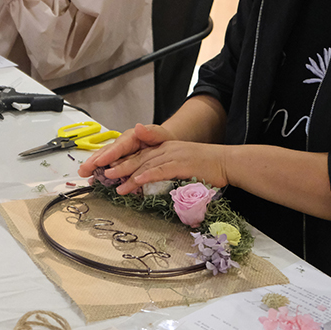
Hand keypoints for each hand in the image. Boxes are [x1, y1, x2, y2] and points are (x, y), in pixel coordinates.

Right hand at [79, 123, 175, 177]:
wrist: (166, 145)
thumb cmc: (163, 140)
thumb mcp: (162, 135)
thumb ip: (152, 133)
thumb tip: (139, 127)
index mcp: (131, 138)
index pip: (118, 147)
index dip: (108, 155)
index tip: (100, 161)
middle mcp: (122, 145)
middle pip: (106, 153)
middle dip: (94, 161)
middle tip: (84, 169)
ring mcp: (120, 154)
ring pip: (104, 160)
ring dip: (93, 167)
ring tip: (83, 174)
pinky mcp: (120, 162)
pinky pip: (108, 167)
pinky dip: (100, 173)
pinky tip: (93, 180)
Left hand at [104, 141, 230, 195]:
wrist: (227, 162)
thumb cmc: (206, 166)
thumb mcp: (181, 164)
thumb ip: (163, 169)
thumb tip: (146, 179)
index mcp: (164, 148)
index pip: (138, 154)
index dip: (121, 161)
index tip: (106, 168)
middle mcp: (166, 149)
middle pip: (137, 158)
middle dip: (118, 166)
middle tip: (102, 174)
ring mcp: (173, 155)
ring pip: (145, 164)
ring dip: (128, 173)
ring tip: (114, 182)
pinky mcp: (181, 164)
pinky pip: (160, 170)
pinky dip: (146, 175)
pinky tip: (135, 181)